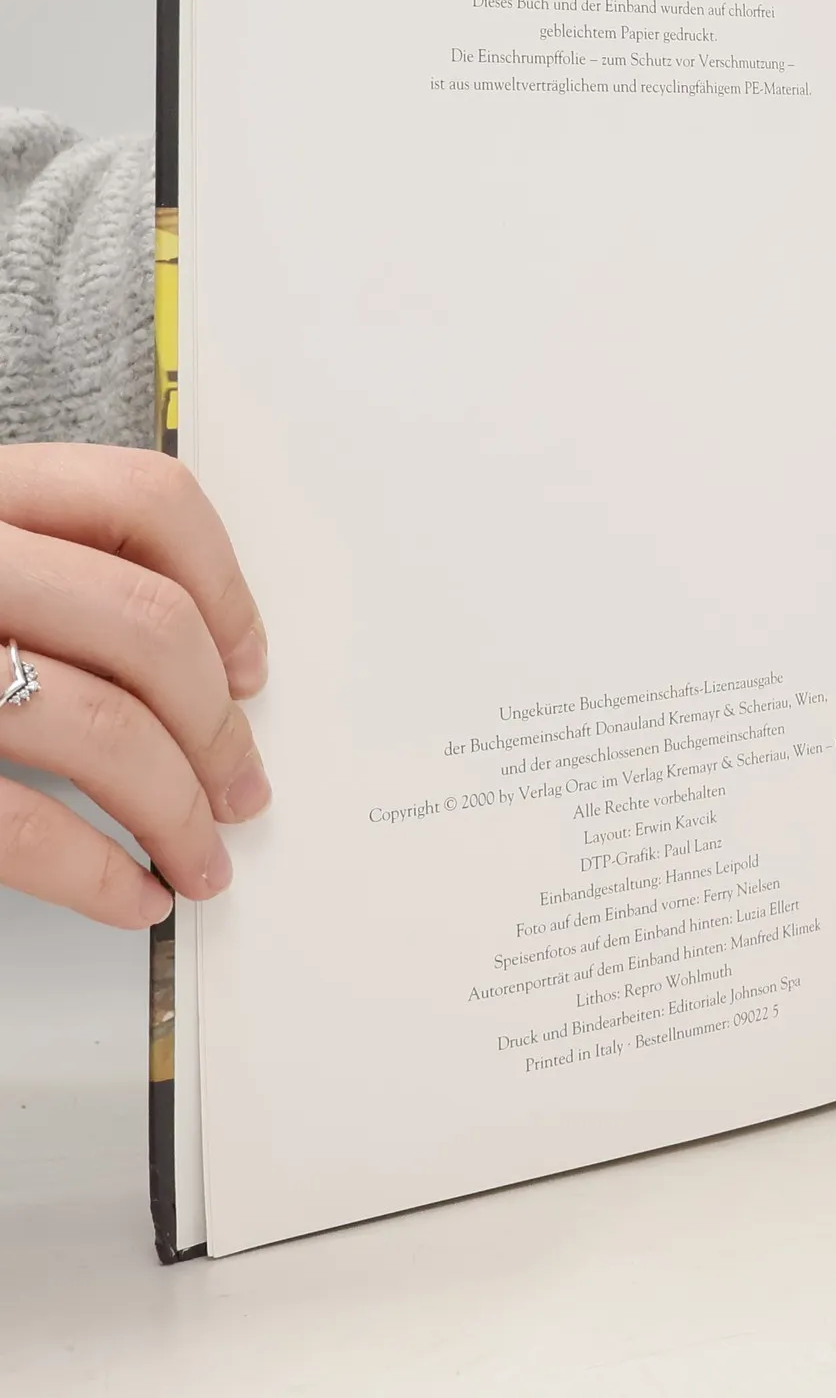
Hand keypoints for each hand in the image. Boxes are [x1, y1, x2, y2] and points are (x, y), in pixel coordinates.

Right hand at [0, 447, 268, 928]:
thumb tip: (202, 660)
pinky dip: (100, 873)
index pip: (144, 501)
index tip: (249, 667)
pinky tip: (132, 896)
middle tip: (241, 788)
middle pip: (148, 629)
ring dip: (179, 810)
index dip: (225, 590)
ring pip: (100, 727)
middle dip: (217, 729)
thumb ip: (43, 571)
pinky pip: (20, 823)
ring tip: (200, 856)